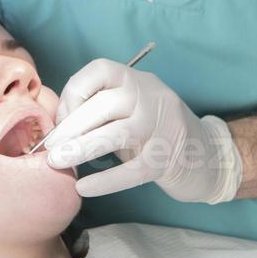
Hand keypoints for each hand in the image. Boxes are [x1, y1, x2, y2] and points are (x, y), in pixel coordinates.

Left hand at [45, 58, 242, 201]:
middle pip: (104, 104)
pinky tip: (83, 187)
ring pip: (116, 134)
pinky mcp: (167, 161)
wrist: (206, 155)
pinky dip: (105, 180)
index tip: (63, 116)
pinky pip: (131, 171)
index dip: (75, 91)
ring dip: (81, 148)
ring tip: (57, 163)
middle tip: (50, 148)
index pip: (101, 70)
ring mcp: (163, 128)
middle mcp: (152, 97)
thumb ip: (100, 109)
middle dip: (71, 126)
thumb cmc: (154, 131)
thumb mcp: (130, 109)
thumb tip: (57, 124)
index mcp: (138, 80)